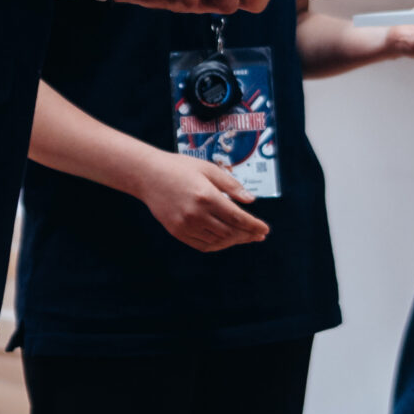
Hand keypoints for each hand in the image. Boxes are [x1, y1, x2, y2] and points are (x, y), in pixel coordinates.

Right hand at [137, 150, 269, 251]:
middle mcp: (196, 213)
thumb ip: (231, 185)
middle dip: (247, 235)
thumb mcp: (208, 169)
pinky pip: (203, 245)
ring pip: (218, 241)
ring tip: (244, 236)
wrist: (148, 175)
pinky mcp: (177, 232)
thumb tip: (250, 200)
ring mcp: (185, 225)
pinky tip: (226, 239)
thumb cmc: (180, 168)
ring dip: (234, 240)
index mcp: (206, 195)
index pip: (237, 217)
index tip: (265, 229)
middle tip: (259, 235)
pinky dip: (218, 245)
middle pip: (230, 232)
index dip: (253, 225)